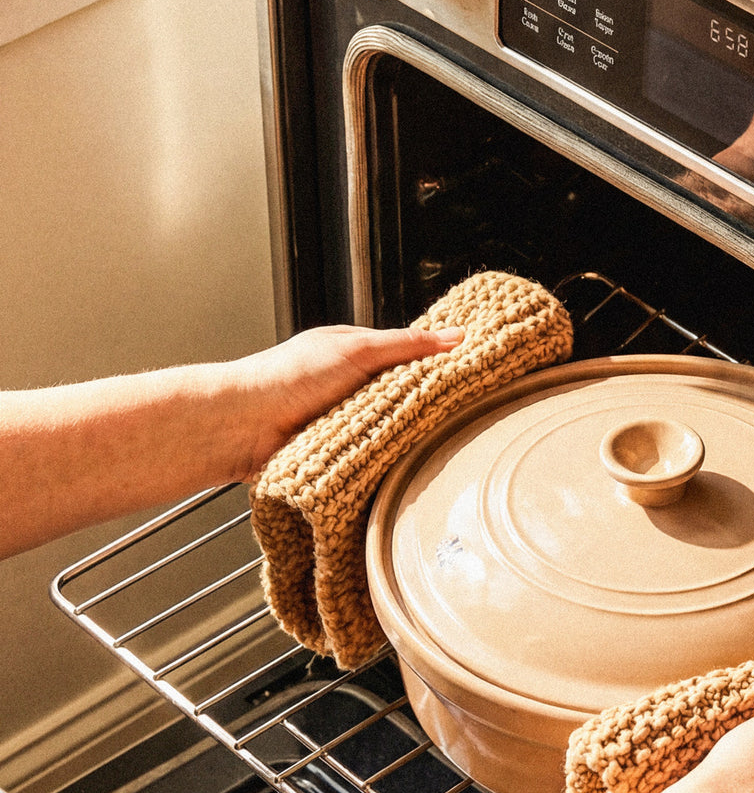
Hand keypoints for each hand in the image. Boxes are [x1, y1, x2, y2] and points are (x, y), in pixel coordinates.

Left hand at [232, 323, 463, 479]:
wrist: (244, 425)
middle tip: (456, 409)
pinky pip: (374, 452)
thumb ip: (406, 344)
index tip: (469, 370)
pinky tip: (395, 455)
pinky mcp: (338, 449)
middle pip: (402, 393)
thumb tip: (454, 336)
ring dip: (400, 431)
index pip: (408, 354)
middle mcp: (350, 384)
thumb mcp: (356, 350)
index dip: (437, 362)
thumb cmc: (286, 378)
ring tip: (426, 435)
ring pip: (390, 425)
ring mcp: (343, 418)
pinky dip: (382, 453)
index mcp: (353, 352)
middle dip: (422, 402)